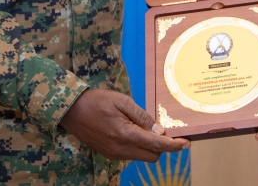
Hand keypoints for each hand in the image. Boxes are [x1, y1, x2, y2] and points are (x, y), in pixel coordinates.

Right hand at [60, 88, 188, 161]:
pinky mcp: (108, 154)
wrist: (71, 111)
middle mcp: (121, 149)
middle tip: (163, 130)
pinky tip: (134, 131)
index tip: (186, 142)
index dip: (174, 146)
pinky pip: (130, 154)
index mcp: (126, 135)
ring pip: (141, 157)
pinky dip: (138, 146)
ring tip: (147, 128)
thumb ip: (142, 117)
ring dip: (150, 147)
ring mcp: (114, 154)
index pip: (156, 146)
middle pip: (152, 156)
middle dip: (162, 147)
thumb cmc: (97, 101)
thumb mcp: (122, 101)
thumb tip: (159, 131)